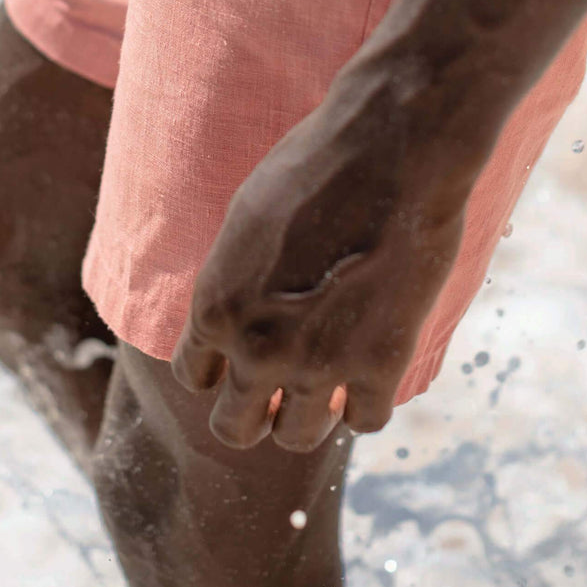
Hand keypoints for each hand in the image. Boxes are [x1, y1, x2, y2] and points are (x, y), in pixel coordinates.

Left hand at [171, 0, 586, 452]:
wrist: (392, 149)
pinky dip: (367, 402)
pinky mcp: (381, 366)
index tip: (240, 361)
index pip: (195, 378)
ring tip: (326, 383)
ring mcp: (319, 364)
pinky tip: (371, 371)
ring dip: (309, 414)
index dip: (218, 372)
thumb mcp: (245, 222)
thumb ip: (233, 283)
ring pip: (298, 437)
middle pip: (236, 427)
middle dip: (254, 412)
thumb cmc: (315, 167)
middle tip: (279, 389)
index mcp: (214, 307)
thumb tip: (232, 318)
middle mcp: (256, 348)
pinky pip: (366, 421)